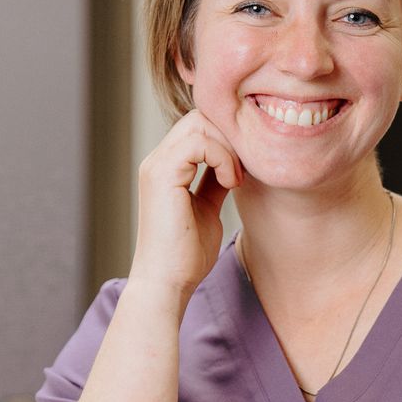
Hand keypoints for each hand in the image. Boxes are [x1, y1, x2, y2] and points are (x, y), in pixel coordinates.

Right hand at [131, 110, 243, 302]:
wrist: (168, 284)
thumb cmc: (186, 256)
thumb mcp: (208, 208)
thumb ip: (215, 181)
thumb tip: (235, 162)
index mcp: (166, 168)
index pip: (199, 127)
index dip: (228, 139)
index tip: (245, 170)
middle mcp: (157, 161)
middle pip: (200, 117)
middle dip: (231, 138)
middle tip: (245, 170)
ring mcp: (156, 165)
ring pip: (200, 123)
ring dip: (229, 147)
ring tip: (237, 178)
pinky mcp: (161, 174)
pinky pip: (199, 142)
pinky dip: (223, 157)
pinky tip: (231, 182)